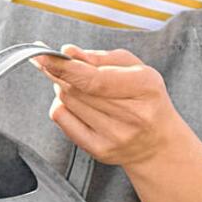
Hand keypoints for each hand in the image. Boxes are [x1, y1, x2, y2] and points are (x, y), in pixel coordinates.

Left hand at [32, 45, 180, 168]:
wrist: (158, 143)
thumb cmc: (145, 99)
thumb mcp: (136, 69)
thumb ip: (102, 58)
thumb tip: (68, 52)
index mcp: (145, 88)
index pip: (95, 80)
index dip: (66, 67)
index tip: (43, 55)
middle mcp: (132, 116)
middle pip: (76, 89)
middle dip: (61, 72)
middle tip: (57, 63)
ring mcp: (114, 136)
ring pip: (67, 101)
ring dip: (64, 87)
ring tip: (80, 86)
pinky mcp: (99, 150)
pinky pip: (62, 119)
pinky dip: (62, 105)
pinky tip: (77, 104)